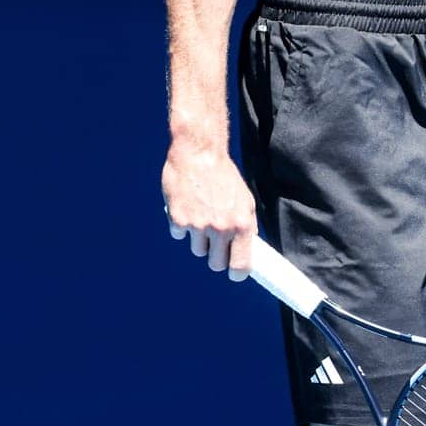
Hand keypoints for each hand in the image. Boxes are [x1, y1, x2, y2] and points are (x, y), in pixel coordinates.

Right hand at [162, 139, 257, 277]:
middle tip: (215, 240)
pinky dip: (182, 225)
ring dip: (199, 238)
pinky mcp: (178, 219)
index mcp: (241, 224)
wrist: (199, 153)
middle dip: (216, 255)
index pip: (241, 265)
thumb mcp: (244, 199)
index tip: (234, 272)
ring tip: (201, 215)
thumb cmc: (224, 175)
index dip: (237, 272)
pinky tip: (187, 205)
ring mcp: (198, 225)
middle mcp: (220, 228)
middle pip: (216, 263)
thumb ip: (245, 225)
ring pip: (197, 250)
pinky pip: (179, 235)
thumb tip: (247, 248)